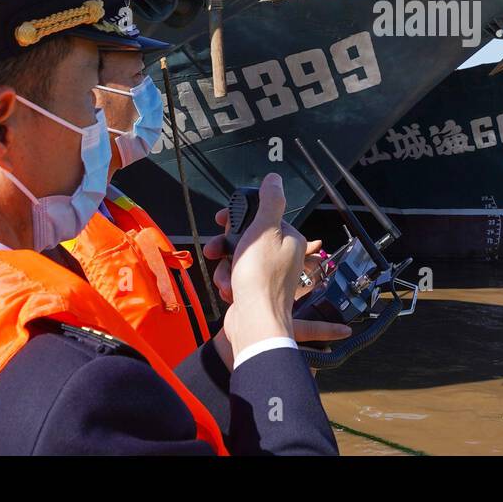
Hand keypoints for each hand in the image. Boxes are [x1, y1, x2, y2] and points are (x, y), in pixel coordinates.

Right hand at [206, 173, 351, 355]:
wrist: (255, 322)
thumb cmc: (261, 276)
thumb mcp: (264, 230)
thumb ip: (270, 202)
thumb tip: (274, 179)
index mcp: (289, 239)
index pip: (262, 218)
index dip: (238, 216)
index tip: (220, 218)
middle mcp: (283, 256)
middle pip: (247, 239)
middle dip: (227, 245)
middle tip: (213, 249)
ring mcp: (270, 275)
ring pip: (238, 259)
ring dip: (225, 267)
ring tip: (226, 278)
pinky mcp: (256, 291)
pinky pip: (237, 278)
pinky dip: (229, 282)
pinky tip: (229, 289)